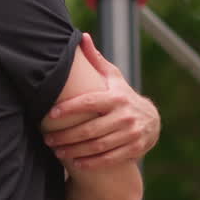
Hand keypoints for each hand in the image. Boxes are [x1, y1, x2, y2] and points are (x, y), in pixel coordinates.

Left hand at [43, 33, 159, 167]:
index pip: (88, 103)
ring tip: (57, 152)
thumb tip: (82, 36)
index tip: (49, 115)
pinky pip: (110, 158)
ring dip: (75, 151)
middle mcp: (124, 115)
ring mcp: (131, 133)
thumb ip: (95, 60)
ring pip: (98, 146)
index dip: (68, 109)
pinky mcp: (135, 149)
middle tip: (47, 140)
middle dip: (66, 136)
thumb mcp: (112, 77)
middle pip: (90, 129)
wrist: (151, 120)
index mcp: (116, 97)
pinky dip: (92, 162)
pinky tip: (76, 164)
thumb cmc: (122, 96)